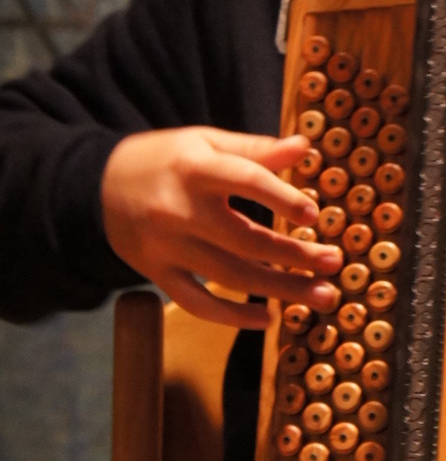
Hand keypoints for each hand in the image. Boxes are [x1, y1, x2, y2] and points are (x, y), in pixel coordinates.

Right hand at [101, 127, 342, 328]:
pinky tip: (268, 319)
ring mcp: (166, 248)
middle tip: (335, 263)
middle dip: (295, 255)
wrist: (97, 186)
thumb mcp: (206, 141)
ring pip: (230, 277)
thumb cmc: (165, 159)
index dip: (282, 198)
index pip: (246, 181)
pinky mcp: (157, 274)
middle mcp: (179, 210)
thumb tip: (305, 148)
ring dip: (280, 289)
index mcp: (195, 168)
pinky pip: (197, 303)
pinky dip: (232, 316)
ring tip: (321, 295)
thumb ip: (256, 148)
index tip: (315, 215)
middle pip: (246, 240)